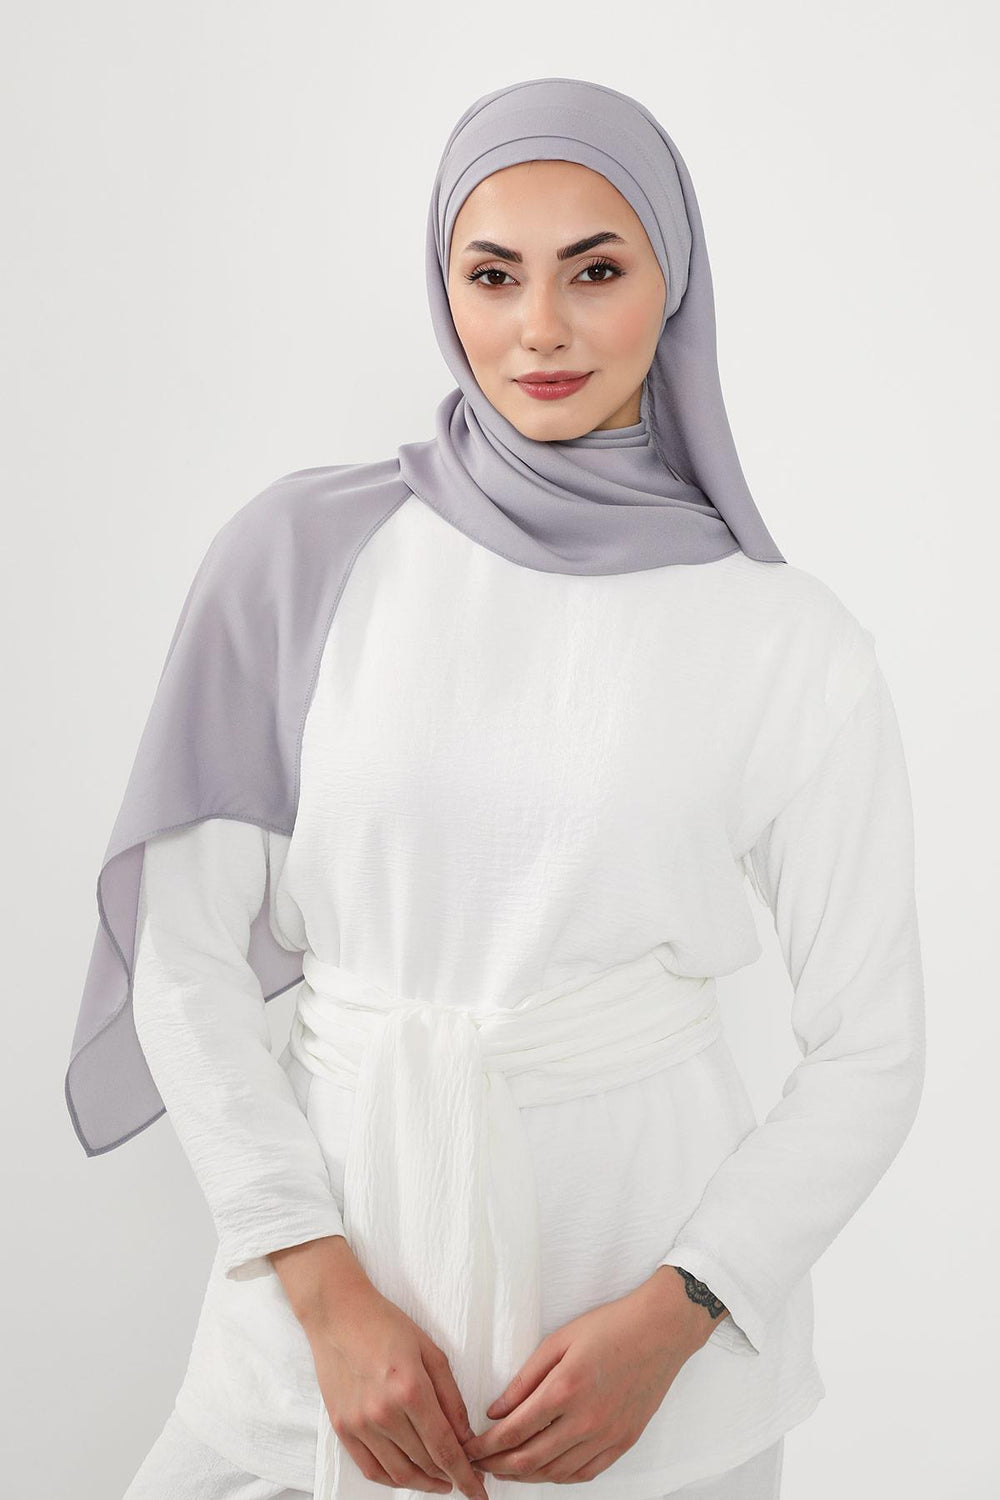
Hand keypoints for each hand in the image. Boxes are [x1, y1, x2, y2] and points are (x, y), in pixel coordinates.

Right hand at [304, 1278, 488, 1499]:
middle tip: (466, 1477)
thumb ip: (451, 1397)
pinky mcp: (342, 1429)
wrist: (338, 1315)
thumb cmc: (387, 1326)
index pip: (445, 1448)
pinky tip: (410, 1475)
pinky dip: (393, 1479)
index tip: (479, 1491)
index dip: (465, 1475)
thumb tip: (466, 1437)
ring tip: (441, 1482)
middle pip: (425, 1463)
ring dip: (424, 1483)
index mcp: (411, 1390)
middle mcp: (384, 1413)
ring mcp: (360, 1424)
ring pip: (400, 1473)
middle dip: (450, 1476)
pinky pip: (372, 1470)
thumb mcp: (430, 1351)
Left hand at [461, 1271, 712, 1485]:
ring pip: (555, 1473)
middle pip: (530, 1460)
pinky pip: (584, 1473)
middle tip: (478, 1464)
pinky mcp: (623, 1442)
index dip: (485, 1445)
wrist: (660, 1331)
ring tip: (505, 1469)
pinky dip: (558, 1477)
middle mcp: (586, 1420)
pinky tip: (544, 1471)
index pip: (513, 1431)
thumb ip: (524, 1379)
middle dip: (497, 1465)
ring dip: (525, 1476)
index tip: (468, 1448)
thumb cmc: (609, 1327)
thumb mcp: (558, 1341)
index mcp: (565, 1389)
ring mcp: (607, 1436)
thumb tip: (496, 1411)